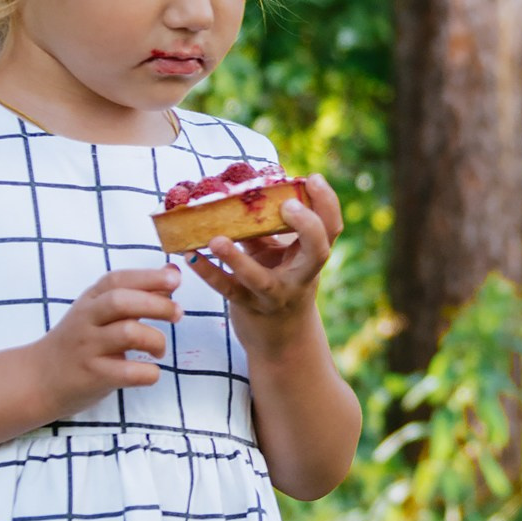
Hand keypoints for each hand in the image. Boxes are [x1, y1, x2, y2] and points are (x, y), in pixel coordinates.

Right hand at [34, 264, 178, 420]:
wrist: (38, 379)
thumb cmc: (78, 343)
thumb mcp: (99, 313)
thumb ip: (135, 295)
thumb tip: (172, 273)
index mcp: (90, 300)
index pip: (118, 280)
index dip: (149, 277)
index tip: (176, 279)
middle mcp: (86, 320)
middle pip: (121, 302)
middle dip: (157, 304)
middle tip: (177, 314)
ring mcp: (88, 348)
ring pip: (128, 333)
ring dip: (155, 339)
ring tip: (159, 349)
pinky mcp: (93, 376)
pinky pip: (129, 372)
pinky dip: (149, 372)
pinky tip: (150, 372)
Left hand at [179, 177, 340, 334]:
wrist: (281, 342)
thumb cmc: (280, 284)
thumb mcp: (282, 255)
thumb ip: (269, 227)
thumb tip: (248, 186)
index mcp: (310, 257)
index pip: (331, 228)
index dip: (327, 202)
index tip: (312, 178)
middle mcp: (300, 277)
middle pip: (317, 252)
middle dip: (308, 226)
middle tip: (287, 205)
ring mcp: (274, 295)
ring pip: (260, 279)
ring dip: (237, 259)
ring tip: (216, 239)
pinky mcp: (248, 307)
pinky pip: (227, 290)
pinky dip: (207, 273)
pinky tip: (189, 256)